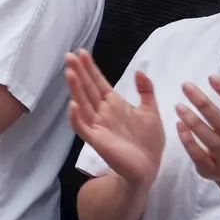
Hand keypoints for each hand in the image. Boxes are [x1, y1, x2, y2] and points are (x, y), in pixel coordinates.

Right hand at [65, 50, 164, 188]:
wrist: (149, 167)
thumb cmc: (149, 141)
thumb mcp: (151, 111)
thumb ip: (146, 91)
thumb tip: (140, 71)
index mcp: (113, 104)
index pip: (98, 82)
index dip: (90, 68)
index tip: (82, 52)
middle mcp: (102, 112)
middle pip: (87, 88)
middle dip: (78, 72)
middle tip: (69, 55)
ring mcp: (97, 125)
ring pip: (82, 103)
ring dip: (75, 89)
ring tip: (69, 72)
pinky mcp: (97, 140)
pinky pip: (82, 127)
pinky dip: (76, 117)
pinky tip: (73, 105)